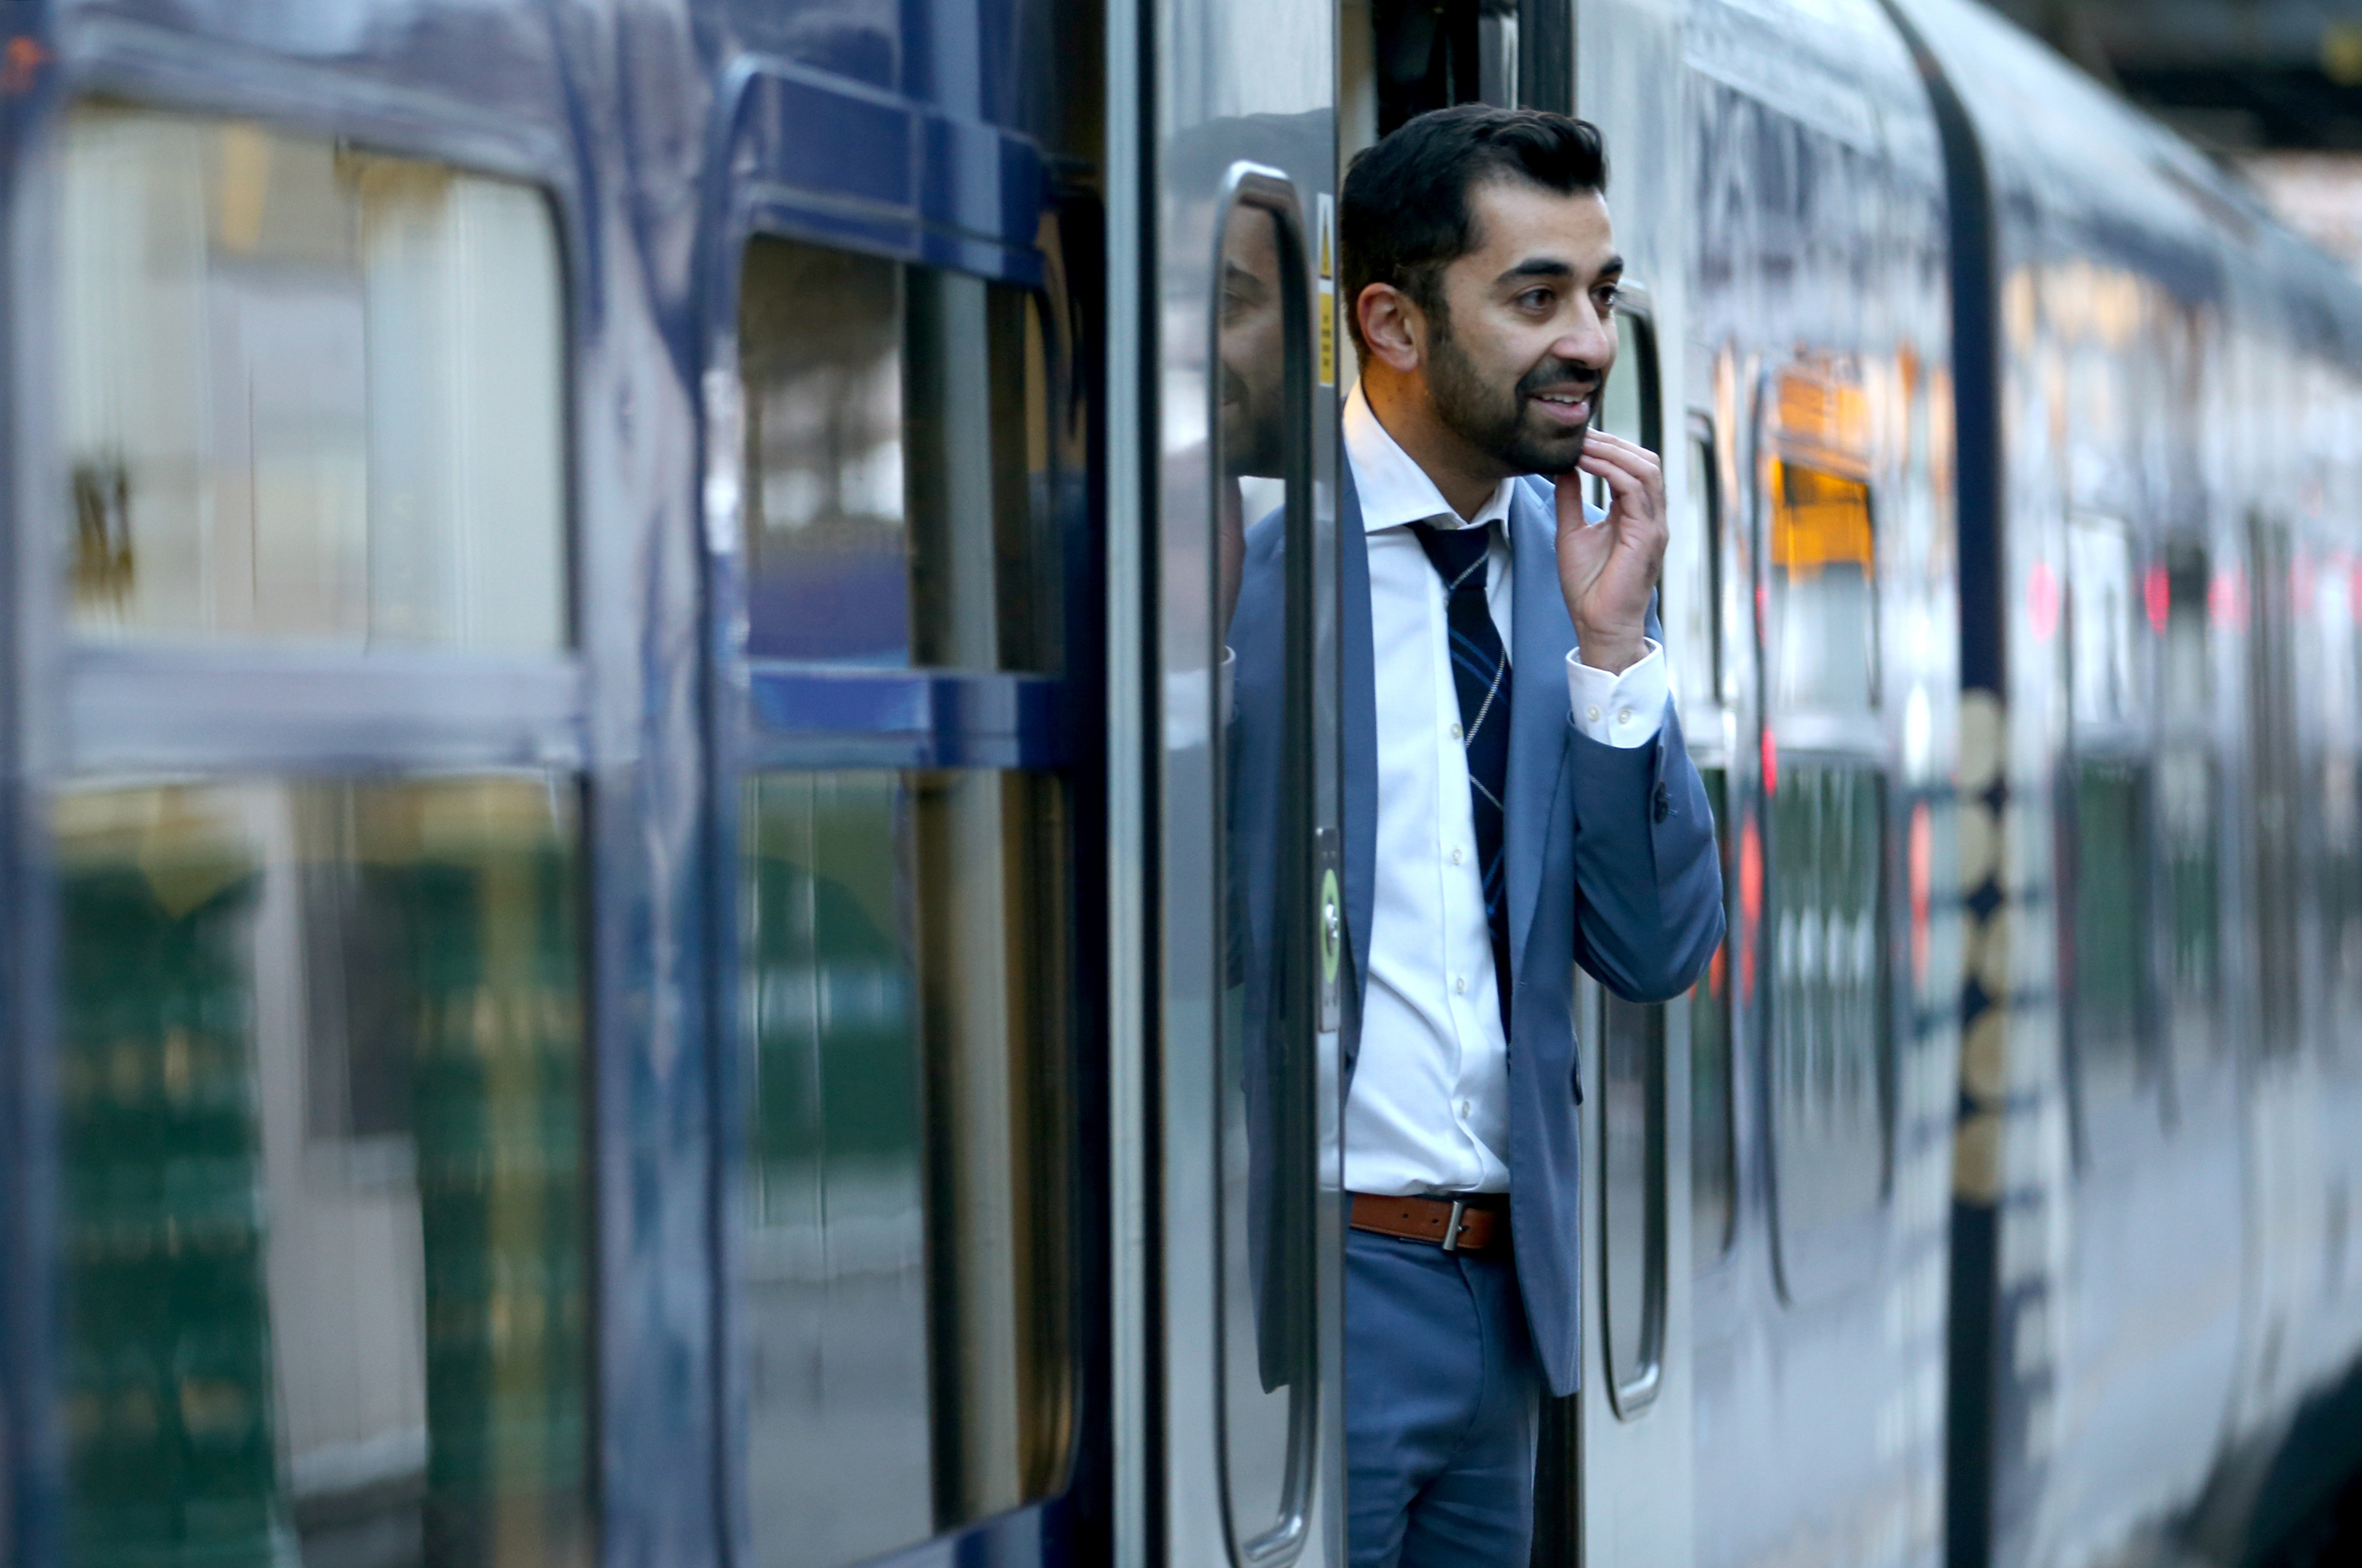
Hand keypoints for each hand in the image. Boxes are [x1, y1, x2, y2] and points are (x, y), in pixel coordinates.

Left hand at [1552, 430, 1665, 673]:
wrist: (1597, 625)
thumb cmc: (1589, 587)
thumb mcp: (1572, 532)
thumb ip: (1571, 498)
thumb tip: (1562, 466)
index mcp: (1636, 515)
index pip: (1632, 467)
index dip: (1608, 447)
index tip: (1577, 437)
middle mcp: (1651, 516)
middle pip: (1645, 461)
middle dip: (1612, 442)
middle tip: (1579, 433)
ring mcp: (1654, 525)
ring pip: (1645, 469)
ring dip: (1612, 451)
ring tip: (1581, 443)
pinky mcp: (1648, 535)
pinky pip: (1635, 489)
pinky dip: (1611, 470)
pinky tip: (1586, 463)